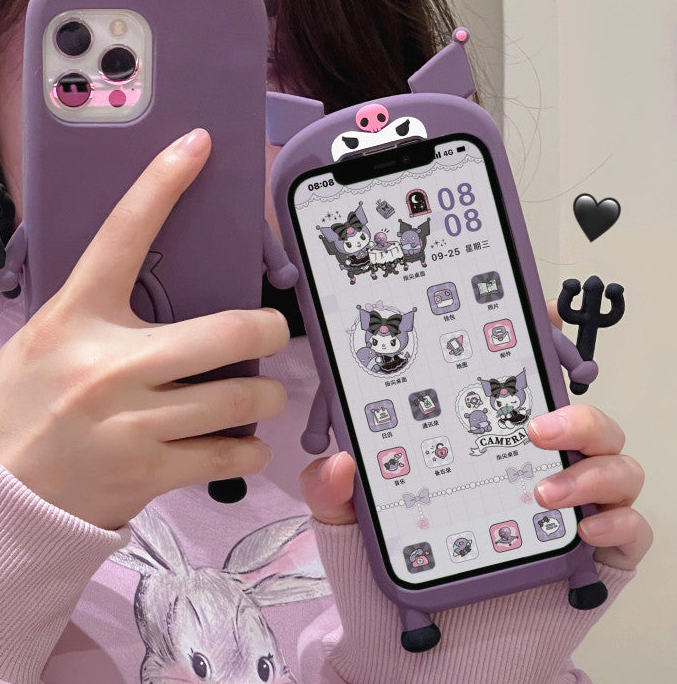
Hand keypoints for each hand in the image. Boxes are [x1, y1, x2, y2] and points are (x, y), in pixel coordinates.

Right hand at [0, 129, 289, 530]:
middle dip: (270, 329)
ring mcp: (133, 422)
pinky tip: (244, 441)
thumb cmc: (14, 407)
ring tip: (262, 394)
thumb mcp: (47, 339)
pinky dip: (248, 448)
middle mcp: (111, 365)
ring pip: (239, 398)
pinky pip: (227, 455)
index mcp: (77, 317)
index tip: (196, 146)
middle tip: (274, 330)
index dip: (163, 182)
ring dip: (266, 395)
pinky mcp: (148, 472)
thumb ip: (99, 313)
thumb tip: (154, 285)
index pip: (124, 233)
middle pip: (227, 332)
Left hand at [300, 300, 652, 571]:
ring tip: (543, 491)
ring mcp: (570, 509)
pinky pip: (634, 528)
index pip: (517, 388)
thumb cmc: (400, 579)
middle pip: (582, 419)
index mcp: (482, 446)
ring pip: (617, 465)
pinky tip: (584, 531)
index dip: (536, 348)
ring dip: (591, 470)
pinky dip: (620, 523)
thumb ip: (331, 492)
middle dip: (575, 412)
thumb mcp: (351, 528)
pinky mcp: (596, 558)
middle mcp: (532, 468)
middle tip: (537, 422)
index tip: (538, 316)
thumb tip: (339, 461)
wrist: (430, 658)